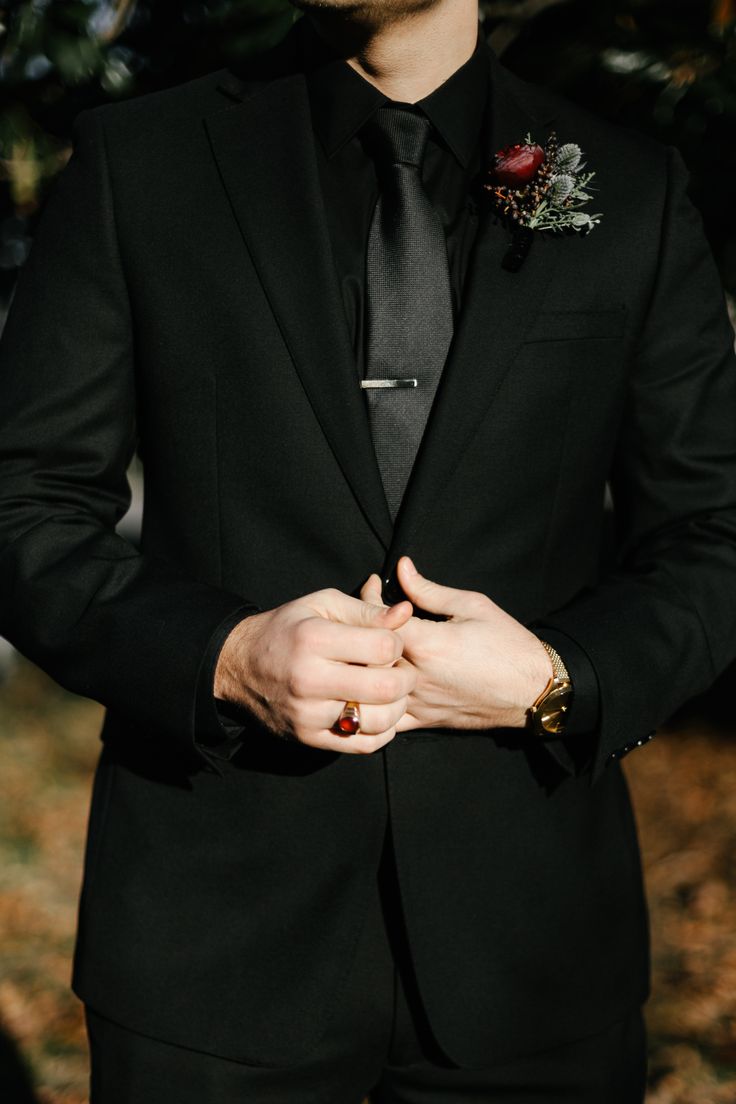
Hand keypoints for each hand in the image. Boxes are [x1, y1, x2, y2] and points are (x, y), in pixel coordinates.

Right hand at [214, 588, 415, 753]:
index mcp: (314, 639)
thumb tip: (406, 613)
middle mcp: (310, 679)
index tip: (388, 643)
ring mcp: (308, 714)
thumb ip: (366, 610)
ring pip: (379, 721)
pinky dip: (381, 731)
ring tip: (387, 692)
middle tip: (399, 670)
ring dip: (395, 706)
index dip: (397, 643)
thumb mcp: (322, 605)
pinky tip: (376, 713)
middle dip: (405, 677)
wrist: (239, 666)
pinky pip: (363, 745)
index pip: (383, 648)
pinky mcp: (309, 737)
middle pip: (386, 687)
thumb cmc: (287, 629)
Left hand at [360, 557, 552, 731]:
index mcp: (426, 644)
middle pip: (365, 654)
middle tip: (361, 610)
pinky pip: (385, 719)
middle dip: (359, 628)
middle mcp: (416, 677)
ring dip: (362, 665)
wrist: (533, 689)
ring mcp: (418, 702)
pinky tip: (375, 682)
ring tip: (364, 646)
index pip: (376, 619)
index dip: (367, 597)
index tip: (372, 585)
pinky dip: (373, 701)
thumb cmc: (507, 644)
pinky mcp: (423, 720)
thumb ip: (428, 590)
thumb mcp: (472, 605)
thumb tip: (401, 568)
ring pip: (370, 688)